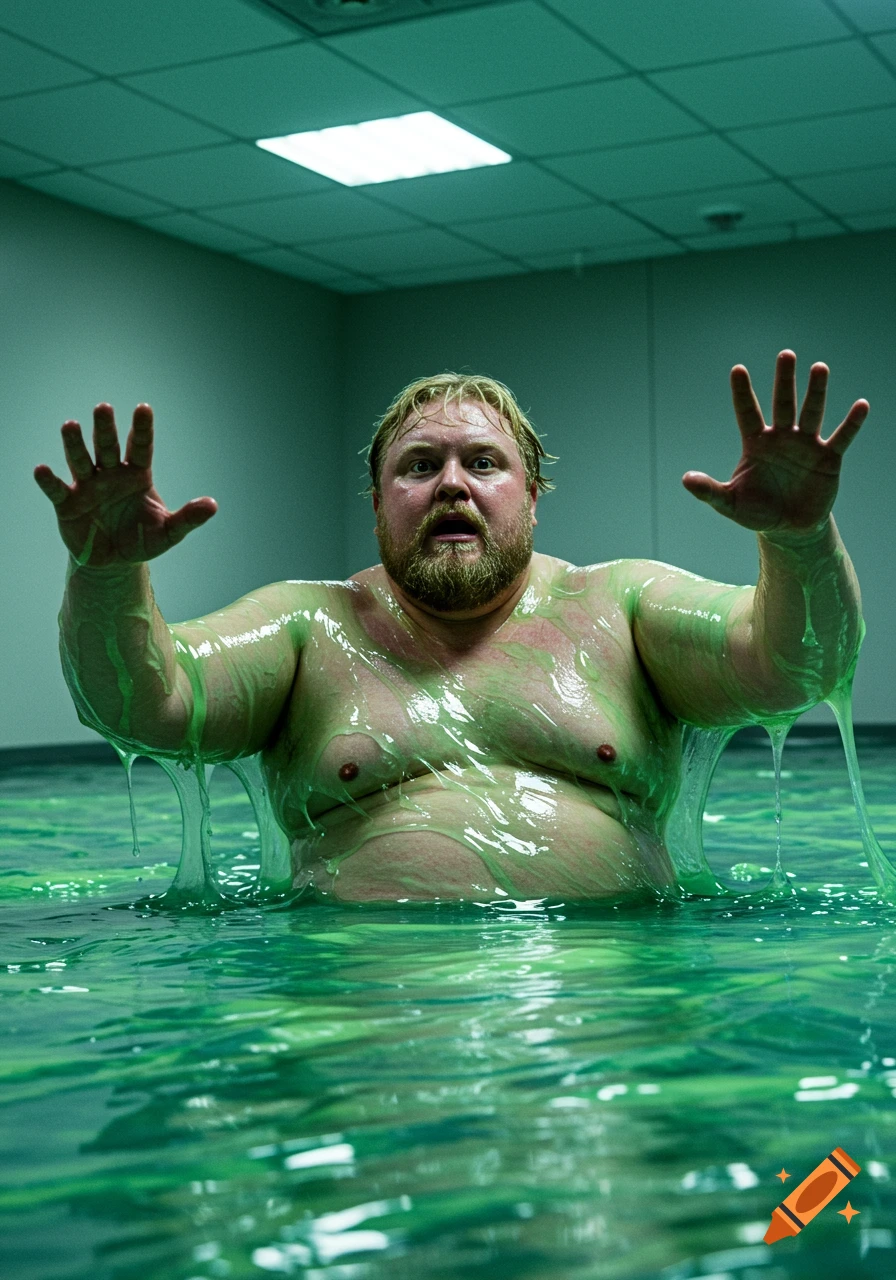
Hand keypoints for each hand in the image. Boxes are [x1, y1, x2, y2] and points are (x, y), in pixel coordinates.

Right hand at [34, 403, 216, 566]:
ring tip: (70, 425)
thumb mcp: (168, 532)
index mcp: (137, 475)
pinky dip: (49, 481)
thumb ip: (188, 518)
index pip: (140, 447)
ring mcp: (87, 486)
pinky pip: (57, 489)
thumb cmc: (142, 539)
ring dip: (75, 444)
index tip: (143, 408)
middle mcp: (110, 474)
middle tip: (103, 407)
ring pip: (81, 460)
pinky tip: (41, 469)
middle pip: (107, 446)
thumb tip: (213, 506)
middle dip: (105, 428)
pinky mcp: (67, 504)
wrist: (114, 563)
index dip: (142, 429)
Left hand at [682, 350, 867, 537]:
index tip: (737, 369)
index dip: (742, 392)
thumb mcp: (730, 503)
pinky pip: (841, 437)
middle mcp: (782, 438)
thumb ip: (709, 491)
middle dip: (784, 380)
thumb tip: (685, 479)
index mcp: (756, 444)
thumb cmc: (757, 511)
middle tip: (785, 355)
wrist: (788, 529)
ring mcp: (806, 445)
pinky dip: (852, 423)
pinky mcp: (828, 459)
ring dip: (816, 391)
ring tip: (819, 368)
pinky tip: (861, 405)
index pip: (747, 412)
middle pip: (782, 403)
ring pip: (811, 413)